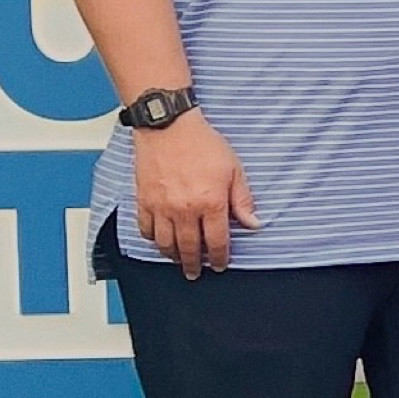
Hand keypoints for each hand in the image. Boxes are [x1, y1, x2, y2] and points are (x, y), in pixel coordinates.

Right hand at [133, 112, 257, 278]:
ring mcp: (162, 207)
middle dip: (194, 265)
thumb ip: (243, 199)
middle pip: (190, 249)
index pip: (217, 242)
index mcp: (211, 202)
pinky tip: (159, 239)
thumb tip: (253, 223)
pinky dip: (152, 239)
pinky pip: (146, 229)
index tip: (220, 263)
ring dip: (173, 256)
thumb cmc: (201, 142)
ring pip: (165, 244)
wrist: (169, 125)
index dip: (220, 258)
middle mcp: (185, 209)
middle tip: (196, 272)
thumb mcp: (234, 168)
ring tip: (179, 259)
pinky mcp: (144, 200)